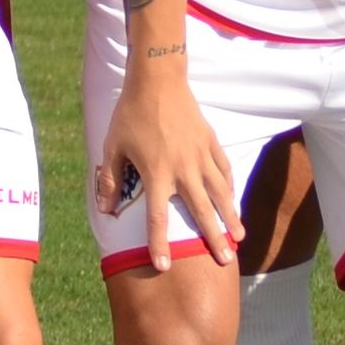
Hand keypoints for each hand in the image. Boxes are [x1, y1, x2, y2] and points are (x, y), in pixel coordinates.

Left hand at [92, 54, 238, 269]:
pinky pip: (224, 169)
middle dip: (213, 238)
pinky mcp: (210, 142)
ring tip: (240, 237)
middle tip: (224, 260)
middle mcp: (183, 169)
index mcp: (156, 174)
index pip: (158, 217)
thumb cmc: (131, 114)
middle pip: (201, 211)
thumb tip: (104, 210)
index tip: (164, 265)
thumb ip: (110, 180)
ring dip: (230, 216)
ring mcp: (200, 156)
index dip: (159, 243)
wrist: (157, 80)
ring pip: (220, 192)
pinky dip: (230, 187)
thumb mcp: (112, 147)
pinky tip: (233, 199)